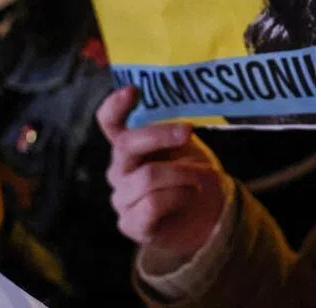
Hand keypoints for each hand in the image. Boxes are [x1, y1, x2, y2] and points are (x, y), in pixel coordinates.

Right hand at [97, 87, 228, 257]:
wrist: (206, 215)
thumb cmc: (191, 174)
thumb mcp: (185, 147)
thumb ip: (173, 133)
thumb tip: (181, 123)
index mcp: (127, 146)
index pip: (109, 122)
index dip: (115, 106)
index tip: (133, 90)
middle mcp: (118, 170)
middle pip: (127, 145)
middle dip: (160, 135)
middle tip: (188, 130)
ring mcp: (121, 198)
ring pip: (148, 177)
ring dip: (182, 174)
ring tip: (197, 178)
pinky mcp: (130, 224)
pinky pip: (154, 203)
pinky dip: (180, 196)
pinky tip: (190, 195)